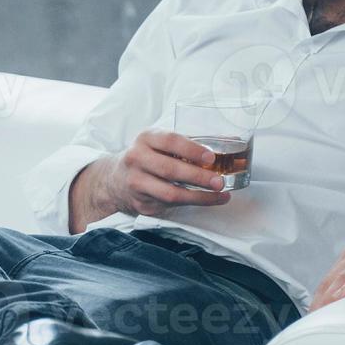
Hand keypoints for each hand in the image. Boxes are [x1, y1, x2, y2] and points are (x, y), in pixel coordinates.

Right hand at [73, 130, 230, 228]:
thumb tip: (228, 142)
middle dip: (198, 177)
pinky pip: (170, 205)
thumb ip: (184, 144)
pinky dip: (192, 203)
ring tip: (219, 194)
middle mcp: (137, 159)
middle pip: (170, 169)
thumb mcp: (158, 143)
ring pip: (170, 193)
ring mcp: (136, 183)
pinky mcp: (141, 203)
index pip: (169, 141)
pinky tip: (207, 200)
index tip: (211, 158)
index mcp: (145, 139)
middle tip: (220, 181)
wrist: (116, 180)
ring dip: (199, 196)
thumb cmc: (147, 158)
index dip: (192, 149)